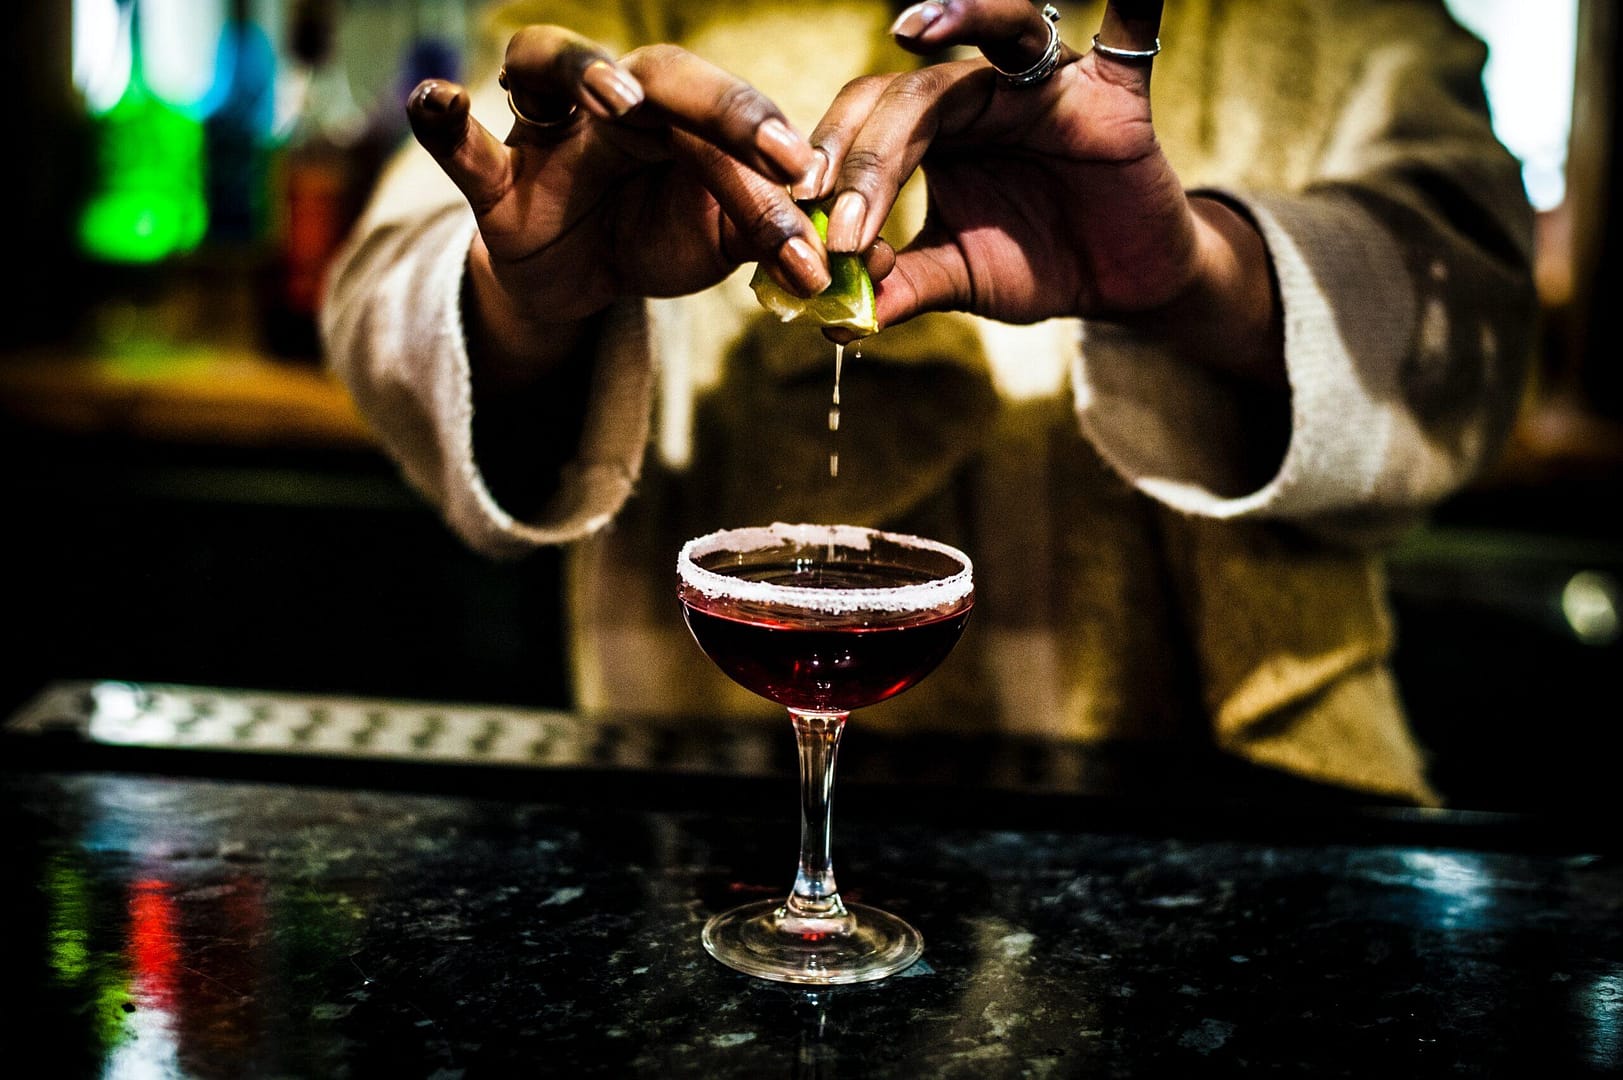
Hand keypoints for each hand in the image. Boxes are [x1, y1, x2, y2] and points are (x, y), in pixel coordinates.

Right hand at [405, 27, 832, 374]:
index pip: (730, 122)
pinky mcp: (494, 182)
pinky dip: (445, 123)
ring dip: (586, 73)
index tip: (809, 177)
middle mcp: (614, 104)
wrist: (583, 278)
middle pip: (661, 75)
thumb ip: (760, 235)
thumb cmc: (655, 235)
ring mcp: (548, 133)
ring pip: (551, 68)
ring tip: (617, 99)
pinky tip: (437, 103)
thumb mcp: (715, 241)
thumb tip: (821, 260)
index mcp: (681, 114)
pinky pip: (463, 146)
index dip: (769, 146)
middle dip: (719, 107)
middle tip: (769, 147)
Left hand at [810, 0, 1280, 384]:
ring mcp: (1049, 84)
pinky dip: (1133, 1)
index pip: (869, 123)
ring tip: (911, 30)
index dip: (833, 160)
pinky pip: (1126, 34)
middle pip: (916, 92)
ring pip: (1003, 34)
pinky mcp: (1114, 91)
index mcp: (933, 132)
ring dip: (963, 17)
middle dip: (873, 150)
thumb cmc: (1034, 263)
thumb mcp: (959, 279)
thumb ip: (901, 287)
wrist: (1117, 281)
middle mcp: (983, 94)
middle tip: (844, 211)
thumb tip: (833, 318)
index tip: (803, 208)